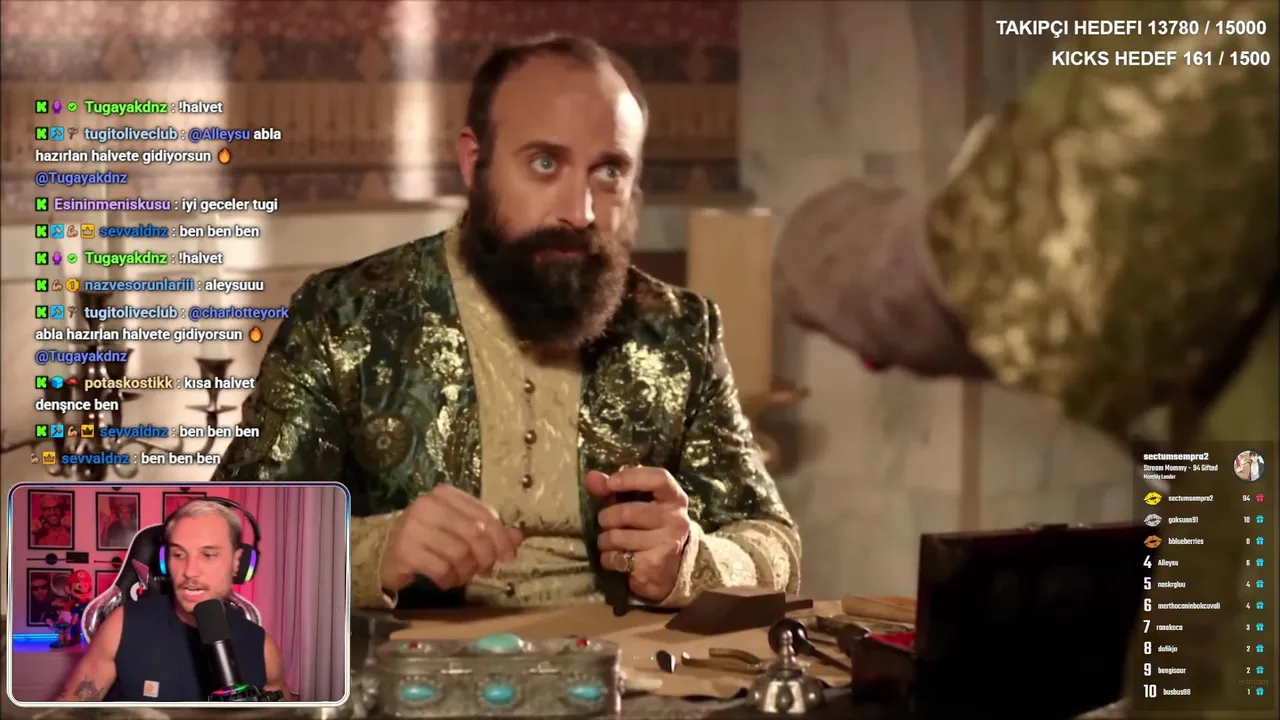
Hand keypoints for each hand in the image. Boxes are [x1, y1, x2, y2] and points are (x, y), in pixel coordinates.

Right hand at [379, 485, 522, 592]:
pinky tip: (447, 580)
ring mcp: (414, 527)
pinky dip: (450, 579)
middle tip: (484, 570)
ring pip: (460, 554)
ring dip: (467, 571)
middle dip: (486, 557)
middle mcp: (429, 506)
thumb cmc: (428, 537)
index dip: (501, 538)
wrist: (383, 549)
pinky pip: (441, 569)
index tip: (509, 557)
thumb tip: (518, 537)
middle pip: (475, 534)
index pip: (485, 514)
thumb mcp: (459, 529)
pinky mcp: (405, 551)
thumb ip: (488, 531)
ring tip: (462, 575)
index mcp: (446, 495)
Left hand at [586, 467, 692, 601]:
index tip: (610, 483)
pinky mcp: (654, 565)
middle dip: (607, 517)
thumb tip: (591, 478)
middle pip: (628, 512)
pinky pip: (617, 557)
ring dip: (604, 540)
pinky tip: (614, 557)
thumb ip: (614, 488)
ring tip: (608, 541)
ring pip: (617, 537)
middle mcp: (676, 519)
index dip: (631, 477)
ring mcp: (667, 543)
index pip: (659, 478)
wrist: (671, 568)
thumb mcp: (640, 504)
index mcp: (675, 498)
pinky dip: (608, 558)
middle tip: (604, 522)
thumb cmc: (651, 527)